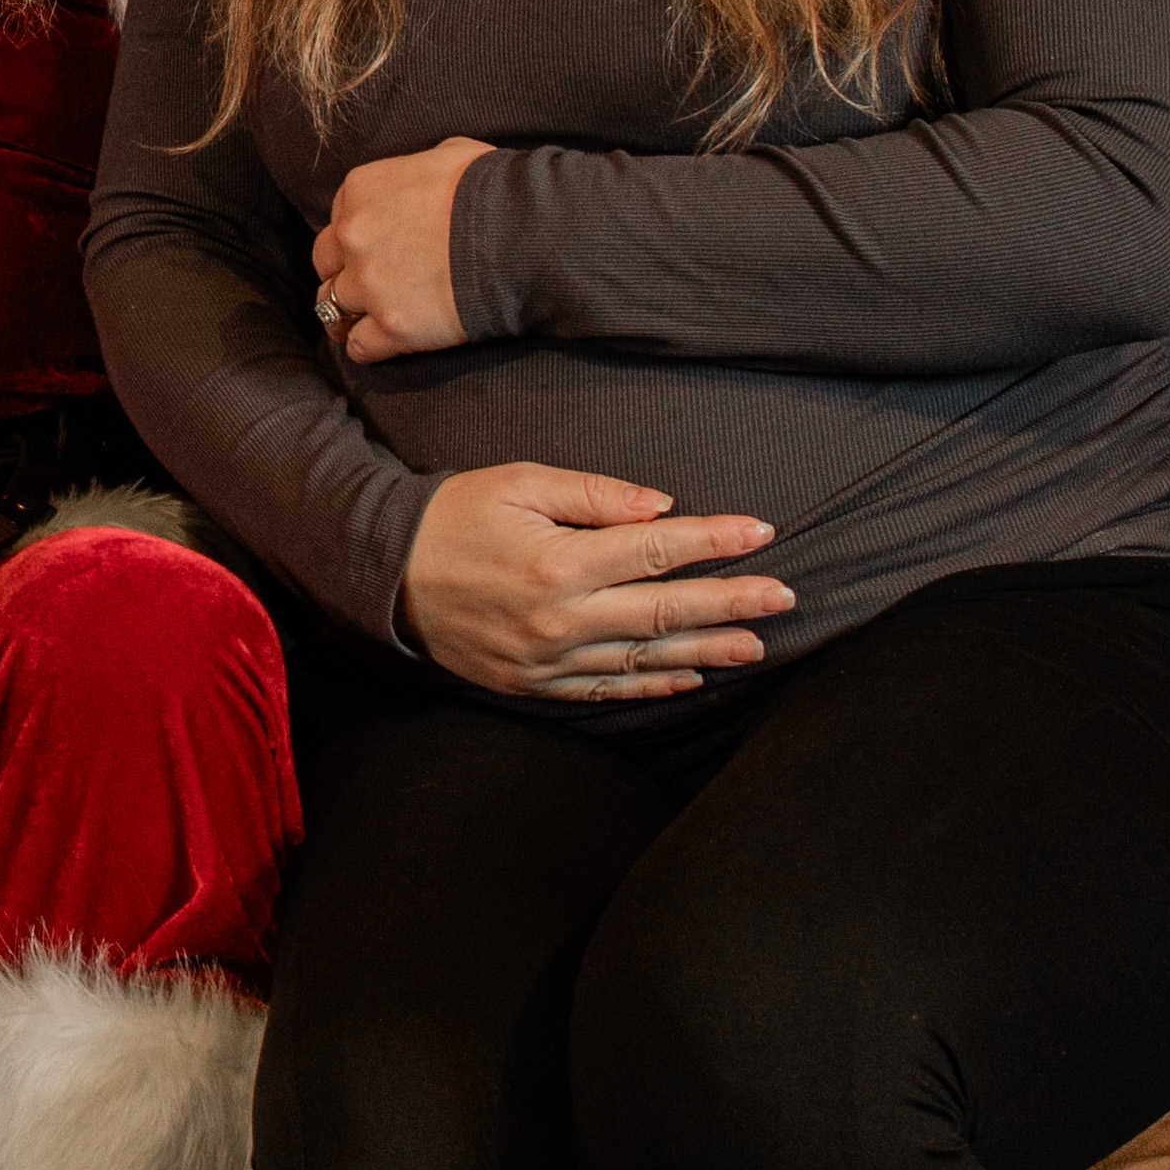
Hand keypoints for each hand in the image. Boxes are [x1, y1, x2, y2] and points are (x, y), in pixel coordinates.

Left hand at [308, 140, 489, 364]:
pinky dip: (369, 348)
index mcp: (361, 190)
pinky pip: (360, 347)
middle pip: (326, 263)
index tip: (377, 249)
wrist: (521, 233)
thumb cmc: (494, 189)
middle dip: (344, 273)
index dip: (358, 238)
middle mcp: (353, 236)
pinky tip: (386, 344)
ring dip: (350, 314)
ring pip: (331, 307)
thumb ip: (419, 169)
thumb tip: (427, 179)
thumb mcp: (450, 155)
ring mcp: (368, 283)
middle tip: (368, 286)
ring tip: (367, 322)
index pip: (339, 218)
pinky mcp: (391, 326)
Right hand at [393, 466, 793, 702]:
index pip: (656, 552)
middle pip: (665, 612)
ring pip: (645, 657)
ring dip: (706, 651)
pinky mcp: (534, 682)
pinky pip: (606, 687)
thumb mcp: (520, 482)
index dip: (714, 542)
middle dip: (732, 603)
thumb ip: (596, 495)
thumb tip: (663, 509)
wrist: (384, 571)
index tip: (762, 533)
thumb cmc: (454, 514)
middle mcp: (560, 619)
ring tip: (757, 646)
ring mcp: (549, 659)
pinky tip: (690, 677)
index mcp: (559, 563)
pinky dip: (651, 683)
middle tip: (785, 597)